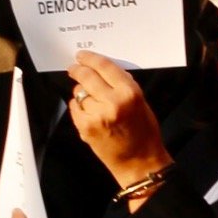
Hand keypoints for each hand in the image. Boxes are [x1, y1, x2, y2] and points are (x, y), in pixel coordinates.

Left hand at [63, 51, 171, 187]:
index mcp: (130, 93)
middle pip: (87, 76)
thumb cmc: (143, 132)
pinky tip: (88, 113)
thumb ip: (123, 86)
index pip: (105, 67)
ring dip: (81, 93)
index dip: (91, 58)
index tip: (82, 55)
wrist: (139, 162)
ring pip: (79, 93)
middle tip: (73, 67)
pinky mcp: (85, 126)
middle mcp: (113, 102)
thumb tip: (104, 70)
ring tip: (91, 100)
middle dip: (78, 70)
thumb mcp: (140, 103)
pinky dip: (78, 107)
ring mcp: (97, 115)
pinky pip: (75, 107)